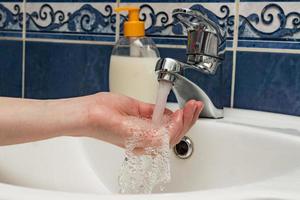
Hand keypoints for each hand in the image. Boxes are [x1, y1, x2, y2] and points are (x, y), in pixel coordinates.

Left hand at [78, 92, 203, 147]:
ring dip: (185, 122)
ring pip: (172, 138)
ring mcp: (141, 142)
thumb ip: (151, 111)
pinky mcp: (137, 140)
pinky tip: (179, 114)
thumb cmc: (103, 110)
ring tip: (191, 107)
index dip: (183, 119)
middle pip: (174, 136)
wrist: (85, 113)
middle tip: (195, 105)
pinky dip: (175, 126)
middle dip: (189, 120)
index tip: (191, 105)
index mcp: (144, 134)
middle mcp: (144, 142)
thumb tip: (167, 111)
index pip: (169, 130)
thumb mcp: (133, 106)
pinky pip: (163, 138)